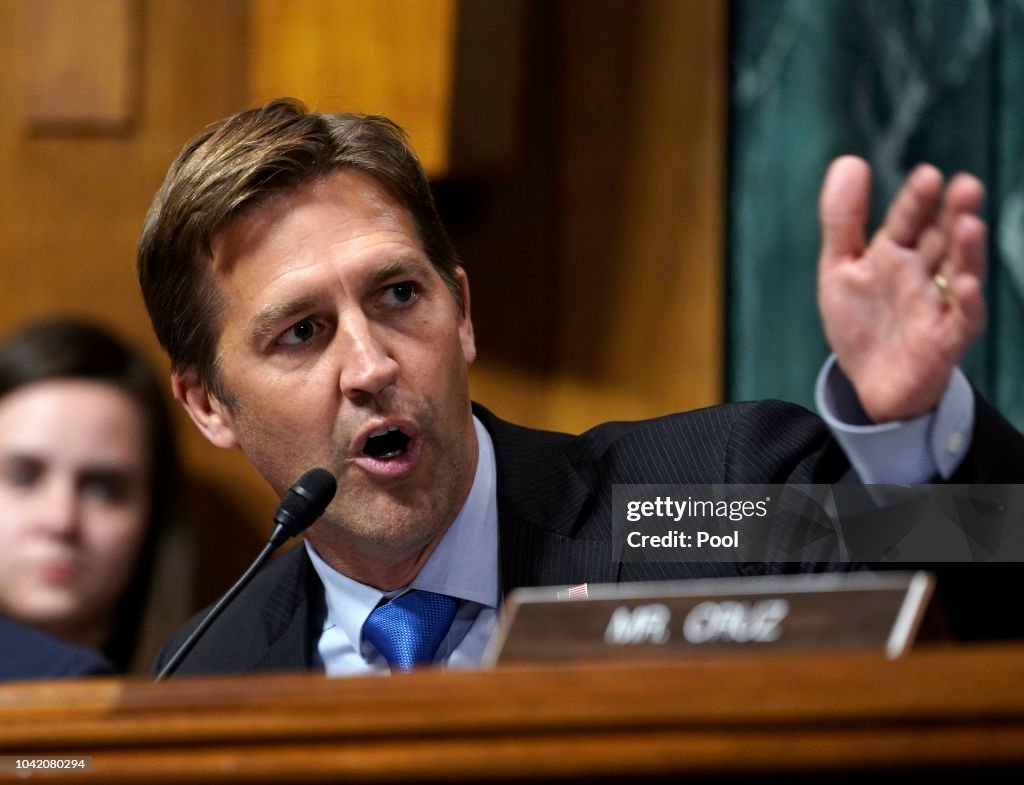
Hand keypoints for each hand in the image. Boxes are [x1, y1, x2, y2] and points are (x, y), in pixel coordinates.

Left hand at [817, 156, 985, 422]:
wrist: (869, 381)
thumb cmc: (861, 320)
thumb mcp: (840, 267)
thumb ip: (842, 219)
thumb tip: (849, 160)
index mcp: (896, 251)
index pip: (908, 219)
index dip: (917, 199)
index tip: (927, 175)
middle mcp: (923, 272)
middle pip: (943, 238)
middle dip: (955, 213)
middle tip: (965, 185)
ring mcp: (937, 304)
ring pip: (960, 272)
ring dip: (966, 250)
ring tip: (969, 225)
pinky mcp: (945, 339)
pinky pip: (962, 319)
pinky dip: (966, 302)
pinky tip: (967, 284)